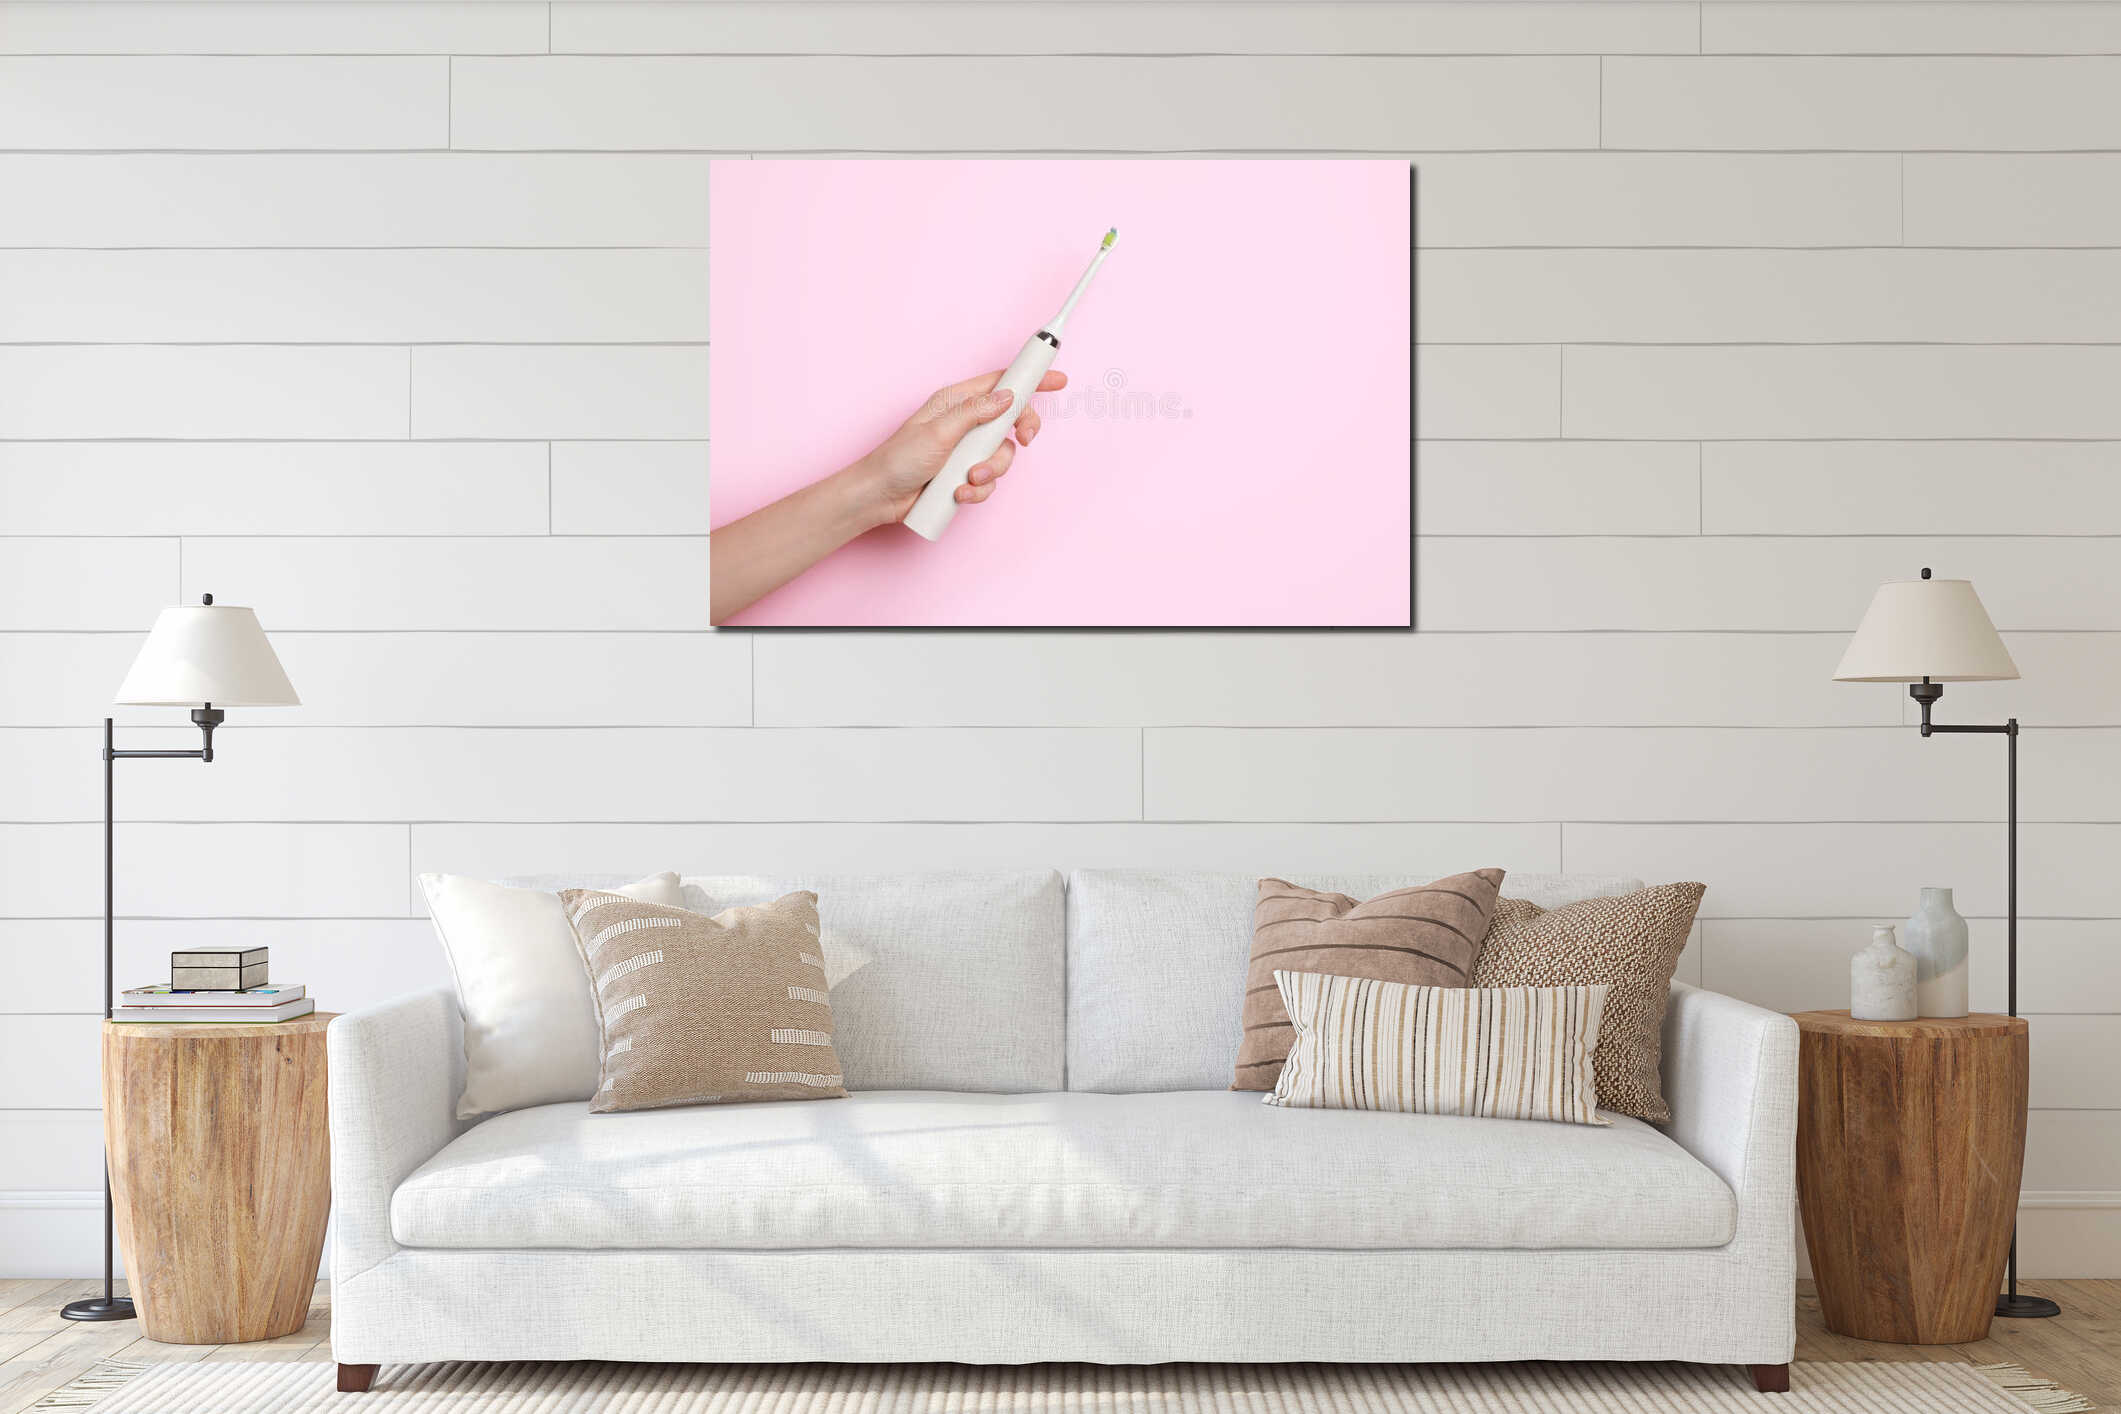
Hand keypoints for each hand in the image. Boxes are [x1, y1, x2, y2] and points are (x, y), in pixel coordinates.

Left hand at [851, 367, 1069, 526]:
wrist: (881, 497)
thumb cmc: (898, 459)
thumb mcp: (939, 431)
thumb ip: (976, 413)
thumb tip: (1007, 397)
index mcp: (957, 402)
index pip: (1001, 383)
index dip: (1031, 379)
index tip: (1058, 379)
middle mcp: (966, 423)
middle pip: (1012, 420)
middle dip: (1020, 433)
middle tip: (1024, 440)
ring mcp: (967, 450)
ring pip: (1003, 455)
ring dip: (990, 471)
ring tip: (967, 479)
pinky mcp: (966, 475)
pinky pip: (990, 481)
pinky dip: (977, 490)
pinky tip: (958, 494)